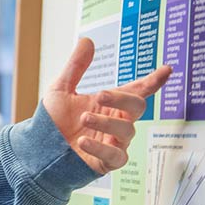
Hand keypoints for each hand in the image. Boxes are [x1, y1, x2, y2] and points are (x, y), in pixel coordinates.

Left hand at [42, 37, 170, 174]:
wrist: (37, 150)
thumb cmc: (52, 122)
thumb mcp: (60, 90)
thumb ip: (76, 67)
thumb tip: (87, 41)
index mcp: (110, 104)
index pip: (137, 91)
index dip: (153, 81)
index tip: (166, 69)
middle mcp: (116, 122)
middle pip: (137, 107)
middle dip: (122, 99)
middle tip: (100, 94)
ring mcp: (114, 143)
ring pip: (126, 131)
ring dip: (105, 123)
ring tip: (83, 118)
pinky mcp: (107, 163)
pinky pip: (116, 156)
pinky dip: (101, 148)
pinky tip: (83, 141)